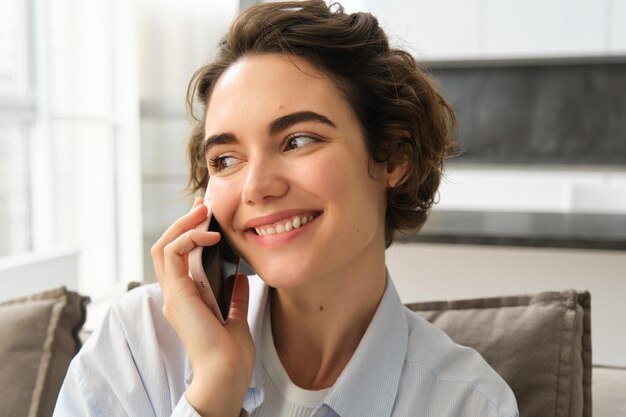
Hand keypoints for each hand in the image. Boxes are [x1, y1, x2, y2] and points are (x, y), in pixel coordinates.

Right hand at [151, 197, 254, 416]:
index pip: (179, 258)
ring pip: (163, 246)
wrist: (227, 372)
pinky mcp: (176, 293)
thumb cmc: (231, 353)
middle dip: (184, 222)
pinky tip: (210, 235)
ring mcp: (173, 294)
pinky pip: (172, 254)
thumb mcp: (235, 316)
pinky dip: (188, 238)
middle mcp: (175, 295)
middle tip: (204, 206)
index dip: (190, 233)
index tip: (208, 217)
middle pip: (167, 247)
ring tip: (204, 212)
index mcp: (186, 300)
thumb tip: (239, 277)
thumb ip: (234, 297)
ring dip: (183, 225)